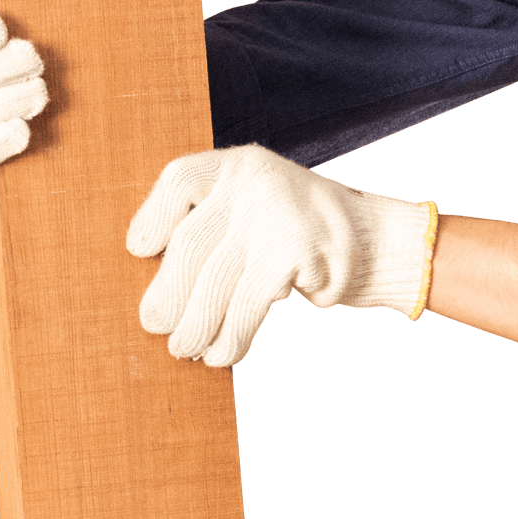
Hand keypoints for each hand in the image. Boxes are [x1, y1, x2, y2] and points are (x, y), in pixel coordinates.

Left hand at [126, 143, 436, 366]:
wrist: (378, 242)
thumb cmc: (300, 232)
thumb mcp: (256, 207)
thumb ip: (214, 226)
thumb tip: (156, 288)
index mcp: (238, 165)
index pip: (179, 181)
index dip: (153, 217)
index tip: (140, 251)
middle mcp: (255, 182)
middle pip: (190, 243)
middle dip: (169, 293)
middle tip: (154, 323)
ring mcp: (276, 216)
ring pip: (215, 281)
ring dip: (195, 324)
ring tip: (185, 347)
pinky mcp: (295, 254)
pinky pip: (247, 305)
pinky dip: (230, 336)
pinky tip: (222, 353)